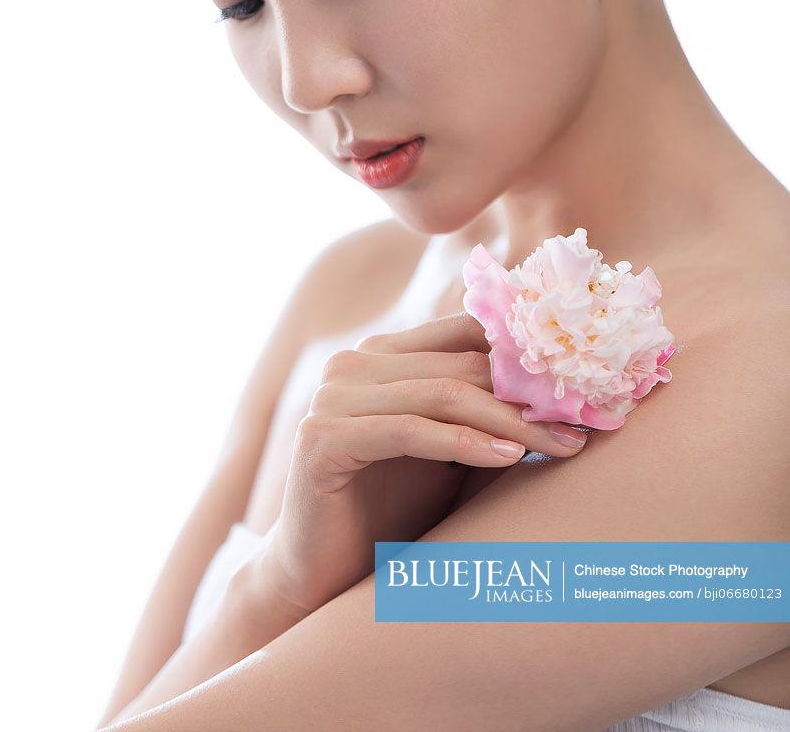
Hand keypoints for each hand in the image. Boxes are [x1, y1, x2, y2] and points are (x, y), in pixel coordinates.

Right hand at [256, 312, 590, 617]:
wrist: (324, 574)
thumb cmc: (392, 509)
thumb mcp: (449, 450)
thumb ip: (486, 413)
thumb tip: (569, 394)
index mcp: (384, 353)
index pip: (464, 332)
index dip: (526, 353)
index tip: (584, 384)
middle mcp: (353, 363)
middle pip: (460, 364)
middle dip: (529, 393)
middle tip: (585, 419)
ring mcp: (332, 396)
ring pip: (441, 393)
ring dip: (509, 420)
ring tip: (561, 444)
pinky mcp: (321, 437)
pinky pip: (407, 430)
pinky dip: (463, 442)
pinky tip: (507, 459)